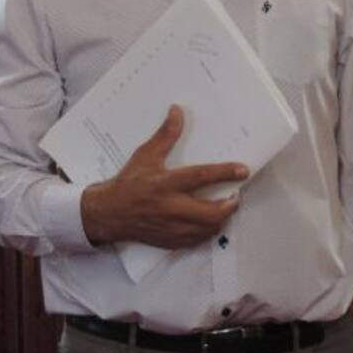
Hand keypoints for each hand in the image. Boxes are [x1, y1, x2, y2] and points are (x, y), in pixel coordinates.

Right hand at [80, 105, 248, 248]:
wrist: (109, 214)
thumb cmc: (129, 183)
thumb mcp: (146, 155)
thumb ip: (166, 135)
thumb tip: (177, 111)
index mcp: (166, 184)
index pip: (201, 177)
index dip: (224, 173)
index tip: (243, 170)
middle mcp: (171, 208)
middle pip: (211, 212)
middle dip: (230, 205)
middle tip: (236, 196)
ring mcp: (172, 228)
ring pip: (208, 228)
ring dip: (221, 218)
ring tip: (225, 207)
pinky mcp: (171, 241)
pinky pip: (198, 240)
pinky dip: (208, 231)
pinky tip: (209, 222)